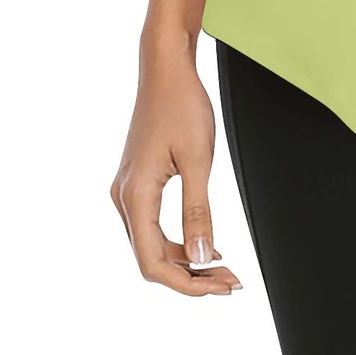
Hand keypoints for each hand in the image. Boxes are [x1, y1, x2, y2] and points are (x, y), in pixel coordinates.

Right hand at [109, 46, 241, 295]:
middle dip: (190, 276)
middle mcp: (124, 197)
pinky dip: (177, 240)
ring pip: (151, 244)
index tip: (221, 287)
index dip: (186, 283)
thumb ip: (198, 212)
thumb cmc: (183, 105)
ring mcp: (128, 190)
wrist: (166, 68)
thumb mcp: (198, 159)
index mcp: (136, 195)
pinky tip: (203, 244)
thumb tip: (200, 259)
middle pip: (150, 258)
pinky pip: (153, 225)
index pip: (152, 262)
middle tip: (231, 282)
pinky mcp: (137, 181)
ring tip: (222, 268)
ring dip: (184, 260)